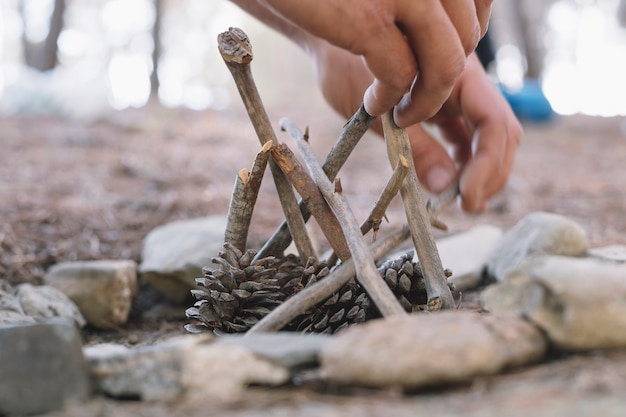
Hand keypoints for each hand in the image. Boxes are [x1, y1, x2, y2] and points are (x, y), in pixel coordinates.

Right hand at [261, 0, 491, 124]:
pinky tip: (371, 104)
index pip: (480, 6)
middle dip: (443, 80)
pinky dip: (388, 100)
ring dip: (425, 102)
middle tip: (415, 98)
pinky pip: (401, 76)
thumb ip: (424, 13)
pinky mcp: (369, 18)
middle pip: (467, 39)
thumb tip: (464, 53)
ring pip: (445, 65)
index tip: (439, 60)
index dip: (466, 39)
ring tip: (401, 114)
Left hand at [311, 43, 521, 212]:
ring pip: (488, 136)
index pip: (494, 121)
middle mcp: (465, 82)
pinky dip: (463, 161)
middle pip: (501, 131)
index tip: (465, 195)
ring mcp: (457, 95)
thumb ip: (415, 149)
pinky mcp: (443, 107)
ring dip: (481, 171)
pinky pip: (465, 136)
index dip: (486, 162)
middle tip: (469, 206)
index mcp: (457, 71)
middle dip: (491, 172)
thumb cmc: (348, 68)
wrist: (332, 45)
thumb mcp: (379, 115)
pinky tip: (450, 183)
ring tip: (462, 202)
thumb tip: (442, 186)